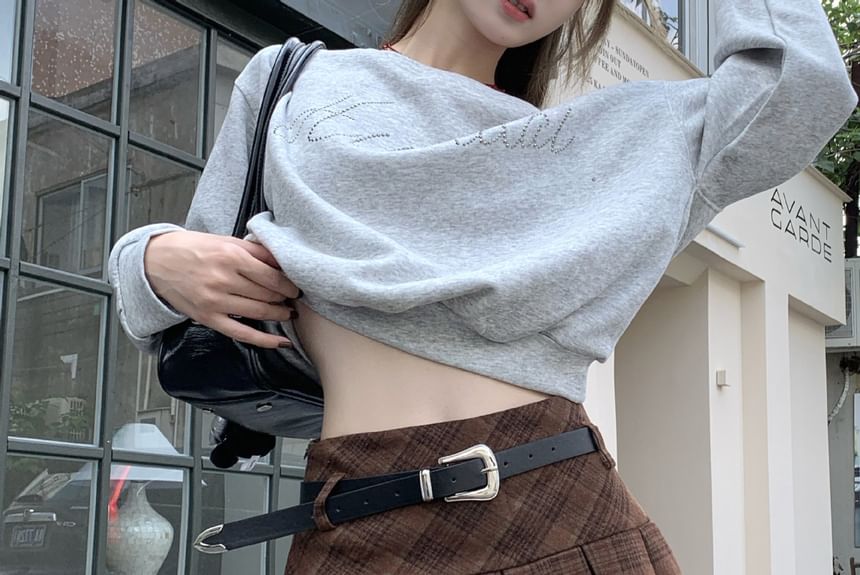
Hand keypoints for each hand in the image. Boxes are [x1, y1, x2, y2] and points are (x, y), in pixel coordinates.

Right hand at [144, 230, 300, 347]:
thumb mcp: (226, 240)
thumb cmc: (193, 248)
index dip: (289, 284)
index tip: (296, 287)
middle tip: (294, 299)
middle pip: (267, 294)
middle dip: (285, 298)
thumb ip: (255, 251)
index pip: (271, 276)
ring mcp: (215, 301)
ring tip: (287, 312)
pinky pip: (242, 333)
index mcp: (230, 256)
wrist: (156, 261)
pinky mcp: (208, 318)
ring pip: (259, 313)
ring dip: (279, 314)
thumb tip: (283, 262)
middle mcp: (224, 279)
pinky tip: (280, 342)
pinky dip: (264, 340)